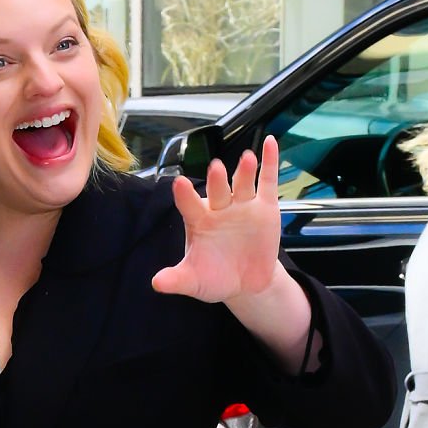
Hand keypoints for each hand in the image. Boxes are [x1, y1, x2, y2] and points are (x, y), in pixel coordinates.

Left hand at [152, 133, 282, 303]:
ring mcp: (242, 204)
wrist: (246, 284)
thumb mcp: (194, 282)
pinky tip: (270, 143)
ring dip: (244, 170)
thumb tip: (156, 284)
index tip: (178, 183)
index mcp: (199, 221)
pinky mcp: (265, 206)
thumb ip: (177, 280)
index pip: (189, 205)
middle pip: (217, 191)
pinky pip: (267, 181)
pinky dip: (270, 162)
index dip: (184, 195)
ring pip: (242, 183)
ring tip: (247, 159)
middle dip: (217, 181)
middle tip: (215, 169)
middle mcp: (219, 208)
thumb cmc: (215, 278)